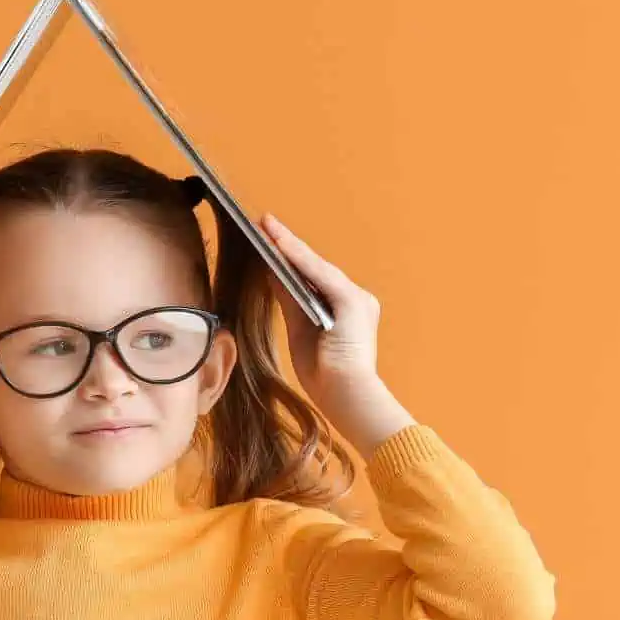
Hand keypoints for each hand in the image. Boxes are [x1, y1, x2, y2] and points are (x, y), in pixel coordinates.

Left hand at [262, 214, 380, 390]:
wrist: (346, 396)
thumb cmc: (324, 375)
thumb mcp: (300, 330)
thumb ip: (290, 300)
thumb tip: (272, 273)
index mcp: (345, 308)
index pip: (312, 277)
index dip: (289, 257)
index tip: (269, 237)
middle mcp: (354, 298)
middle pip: (314, 267)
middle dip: (287, 245)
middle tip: (263, 223)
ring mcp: (356, 298)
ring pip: (315, 266)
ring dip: (289, 245)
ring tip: (266, 226)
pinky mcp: (353, 301)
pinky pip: (320, 274)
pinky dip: (298, 257)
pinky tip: (279, 243)